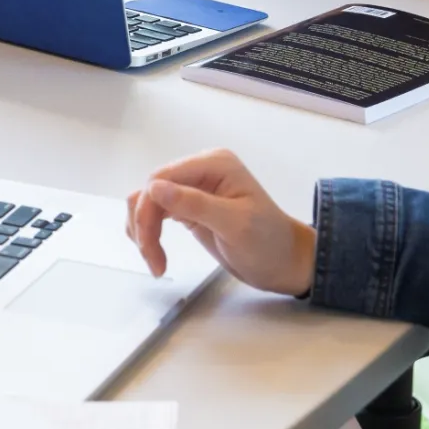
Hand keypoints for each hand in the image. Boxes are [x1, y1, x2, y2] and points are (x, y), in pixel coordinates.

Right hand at [125, 149, 316, 295]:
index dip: (148, 209)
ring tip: (155, 261)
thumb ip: (195, 204)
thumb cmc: (268, 244)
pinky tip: (154, 252)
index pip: (163, 178)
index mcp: (213, 164)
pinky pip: (156, 213)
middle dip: (144, 225)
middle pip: (151, 190)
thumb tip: (154, 188)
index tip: (149, 245)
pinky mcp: (188, 207)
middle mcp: (200, 170)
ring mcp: (193, 188)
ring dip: (143, 231)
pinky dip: (149, 232)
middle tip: (153, 261)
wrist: (285, 264)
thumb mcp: (235, 225)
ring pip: (148, 201)